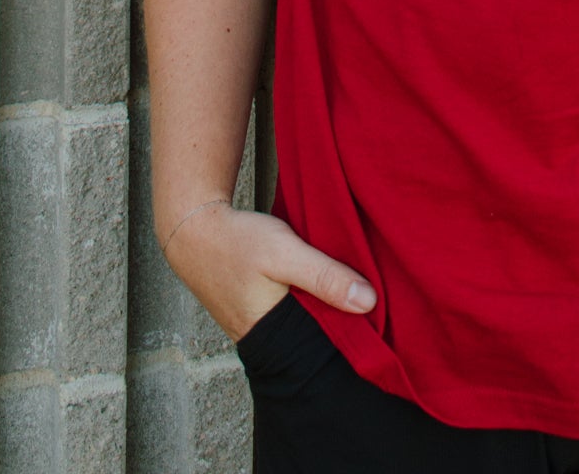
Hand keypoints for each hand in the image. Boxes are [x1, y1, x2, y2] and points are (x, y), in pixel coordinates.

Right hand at [162, 202, 377, 341]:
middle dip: (344, 324)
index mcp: (274, 336)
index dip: (353, 336)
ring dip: (329, 309)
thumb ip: (324, 276)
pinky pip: (296, 311)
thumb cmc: (238, 241)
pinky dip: (313, 300)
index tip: (385, 322)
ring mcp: (262, 326)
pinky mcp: (260, 309)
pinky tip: (331, 283)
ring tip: (359, 293)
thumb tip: (368, 301)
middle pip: (318, 338)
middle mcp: (268, 339)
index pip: (325, 348)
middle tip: (379, 306)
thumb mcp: (285, 252)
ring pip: (308, 322)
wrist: (194, 229)